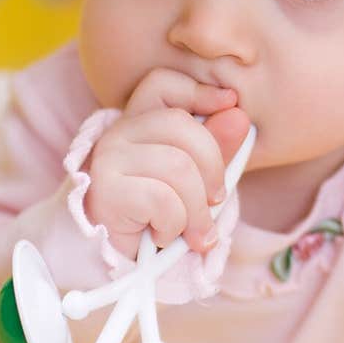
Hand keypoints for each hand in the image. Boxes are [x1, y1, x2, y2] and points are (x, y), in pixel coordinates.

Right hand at [84, 68, 250, 259]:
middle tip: (214, 202)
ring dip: (197, 211)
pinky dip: (174, 225)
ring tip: (192, 231)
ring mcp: (108, 158)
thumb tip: (239, 115)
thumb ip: (215, 147)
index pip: (162, 83)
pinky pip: (163, 201)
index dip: (198, 89)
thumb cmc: (158, 216)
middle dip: (213, 170)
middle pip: (183, 126)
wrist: (112, 260)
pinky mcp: (104, 189)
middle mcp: (119, 132)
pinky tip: (160, 234)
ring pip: (178, 168)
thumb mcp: (196, 180)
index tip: (230, 103)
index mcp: (140, 122)